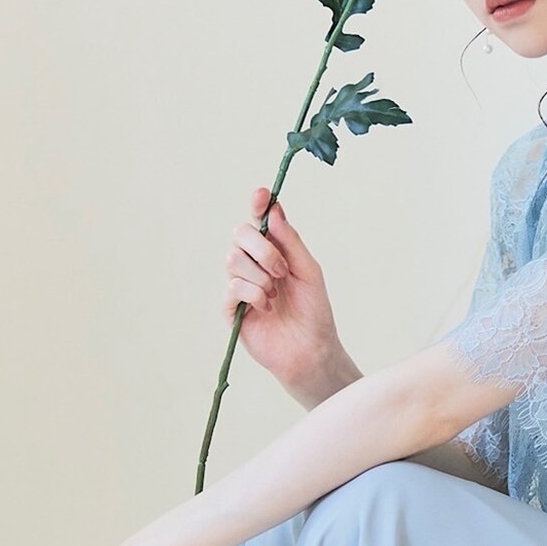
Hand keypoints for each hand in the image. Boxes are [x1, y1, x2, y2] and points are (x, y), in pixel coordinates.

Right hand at [226, 188, 352, 390]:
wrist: (311, 349)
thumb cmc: (314, 311)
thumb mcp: (309, 271)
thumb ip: (291, 241)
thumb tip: (274, 210)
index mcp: (274, 252)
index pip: (259, 220)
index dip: (258, 205)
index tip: (261, 195)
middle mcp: (254, 264)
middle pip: (239, 234)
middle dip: (262, 249)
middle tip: (282, 270)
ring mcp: (241, 285)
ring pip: (233, 260)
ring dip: (260, 276)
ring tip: (276, 295)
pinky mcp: (232, 308)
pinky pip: (233, 287)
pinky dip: (253, 295)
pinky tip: (268, 308)